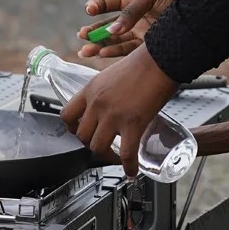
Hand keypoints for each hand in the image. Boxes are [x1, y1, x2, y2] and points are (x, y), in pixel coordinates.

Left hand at [60, 44, 178, 177]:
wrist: (161, 58)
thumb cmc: (142, 63)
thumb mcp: (111, 75)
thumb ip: (105, 92)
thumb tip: (109, 105)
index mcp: (90, 90)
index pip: (67, 115)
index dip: (71, 128)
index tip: (79, 132)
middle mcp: (97, 104)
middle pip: (81, 136)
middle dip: (89, 145)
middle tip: (101, 147)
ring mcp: (113, 115)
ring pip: (98, 147)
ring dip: (106, 156)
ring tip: (115, 158)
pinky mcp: (132, 123)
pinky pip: (125, 153)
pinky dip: (128, 166)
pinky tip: (132, 172)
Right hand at [78, 0, 192, 57]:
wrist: (202, 11)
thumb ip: (130, 12)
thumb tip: (113, 30)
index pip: (109, 3)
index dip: (98, 6)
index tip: (89, 10)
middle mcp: (133, 17)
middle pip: (108, 26)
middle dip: (93, 32)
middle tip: (82, 36)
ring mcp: (139, 32)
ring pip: (114, 41)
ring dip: (99, 46)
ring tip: (85, 50)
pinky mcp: (146, 46)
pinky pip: (126, 51)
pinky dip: (113, 53)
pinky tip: (102, 54)